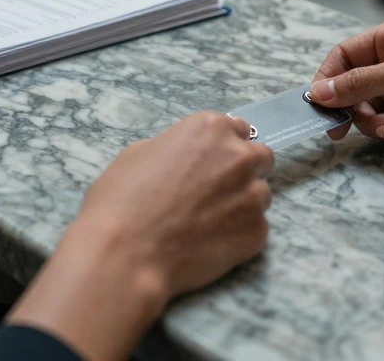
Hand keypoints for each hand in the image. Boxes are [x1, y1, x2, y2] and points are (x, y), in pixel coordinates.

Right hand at [7, 112, 273, 360]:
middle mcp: (239, 157)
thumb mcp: (139, 153)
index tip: (217, 161)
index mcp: (211, 129)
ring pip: (260, 195)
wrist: (125, 254)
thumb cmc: (123, 202)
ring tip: (208, 221)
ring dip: (242, 203)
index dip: (227, 146)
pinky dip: (238, 234)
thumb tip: (187, 157)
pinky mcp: (256, 232)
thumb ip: (177, 147)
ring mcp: (252, 196)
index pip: (240, 129)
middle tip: (216, 191)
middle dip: (243, 171)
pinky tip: (209, 242)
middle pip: (260, 158)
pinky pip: (256, 228)